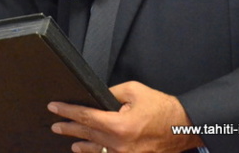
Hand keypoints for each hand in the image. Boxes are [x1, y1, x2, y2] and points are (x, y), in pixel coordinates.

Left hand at [47, 81, 203, 152]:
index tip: (54, 107)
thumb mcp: (133, 91)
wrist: (184, 127)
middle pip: (86, 134)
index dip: (67, 111)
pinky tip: (85, 149)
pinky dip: (94, 151)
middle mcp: (119, 145)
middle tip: (54, 124)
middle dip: (68, 127)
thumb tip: (95, 98)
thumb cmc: (162, 108)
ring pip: (95, 149)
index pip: (85, 117)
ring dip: (79, 142)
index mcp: (119, 126)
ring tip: (67, 138)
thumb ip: (110, 93)